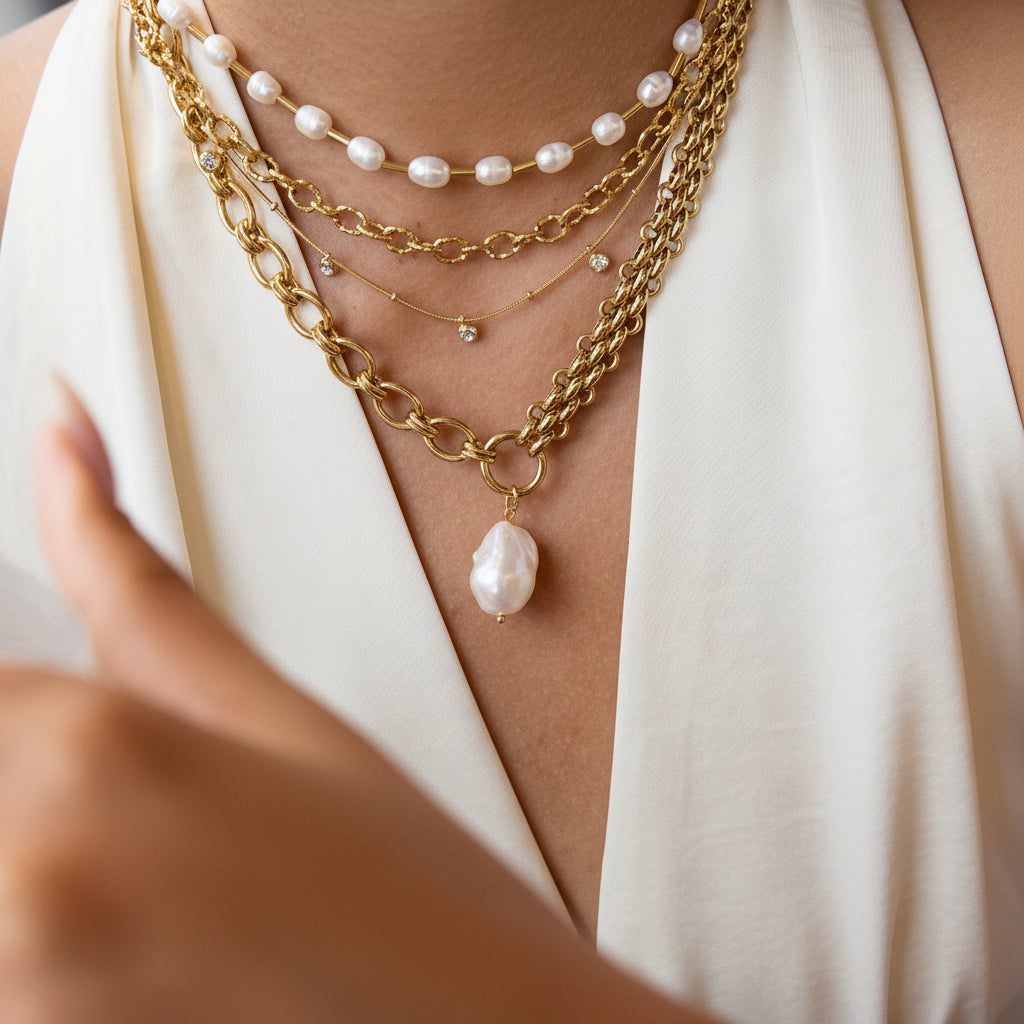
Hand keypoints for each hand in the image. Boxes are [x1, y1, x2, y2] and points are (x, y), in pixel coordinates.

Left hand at [0, 387, 714, 1022]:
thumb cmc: (404, 883)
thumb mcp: (272, 708)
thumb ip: (127, 573)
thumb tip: (60, 429)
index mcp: (93, 750)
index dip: (18, 702)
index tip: (57, 719)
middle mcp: (31, 874)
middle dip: (32, 782)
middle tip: (152, 826)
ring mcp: (27, 988)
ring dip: (35, 880)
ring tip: (157, 894)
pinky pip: (10, 969)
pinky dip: (47, 954)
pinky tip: (141, 948)